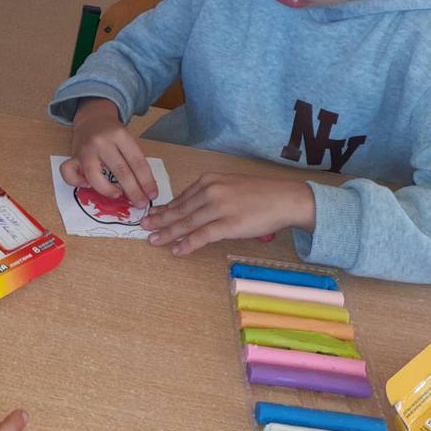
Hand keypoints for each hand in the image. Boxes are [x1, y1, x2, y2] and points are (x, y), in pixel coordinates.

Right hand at [60, 98, 156, 207]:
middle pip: (120, 170)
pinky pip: (69, 173)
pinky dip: (76, 182)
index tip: (152, 194)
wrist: (92, 117)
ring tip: (117, 195)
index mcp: (120, 135)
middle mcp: (102, 141)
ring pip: (94, 175)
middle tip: (140, 203)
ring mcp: (85, 150)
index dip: (146, 181)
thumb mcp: (127, 140)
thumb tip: (144, 189)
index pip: (136, 161)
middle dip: (133, 191)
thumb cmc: (112, 133)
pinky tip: (86, 185)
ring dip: (108, 190)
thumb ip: (133, 160)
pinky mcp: (73, 157)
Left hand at [141, 173, 315, 255]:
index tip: (153, 214)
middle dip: (159, 220)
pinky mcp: (228, 224)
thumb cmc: (261, 194)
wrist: (286, 198)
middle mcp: (210, 191)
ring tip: (153, 240)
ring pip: (186, 223)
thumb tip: (191, 207)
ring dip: (167, 233)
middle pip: (179, 210)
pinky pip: (202, 236)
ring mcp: (218, 208)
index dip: (165, 208)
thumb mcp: (230, 185)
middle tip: (143, 227)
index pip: (181, 197)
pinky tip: (176, 250)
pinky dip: (187, 244)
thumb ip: (210, 194)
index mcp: (209, 180)